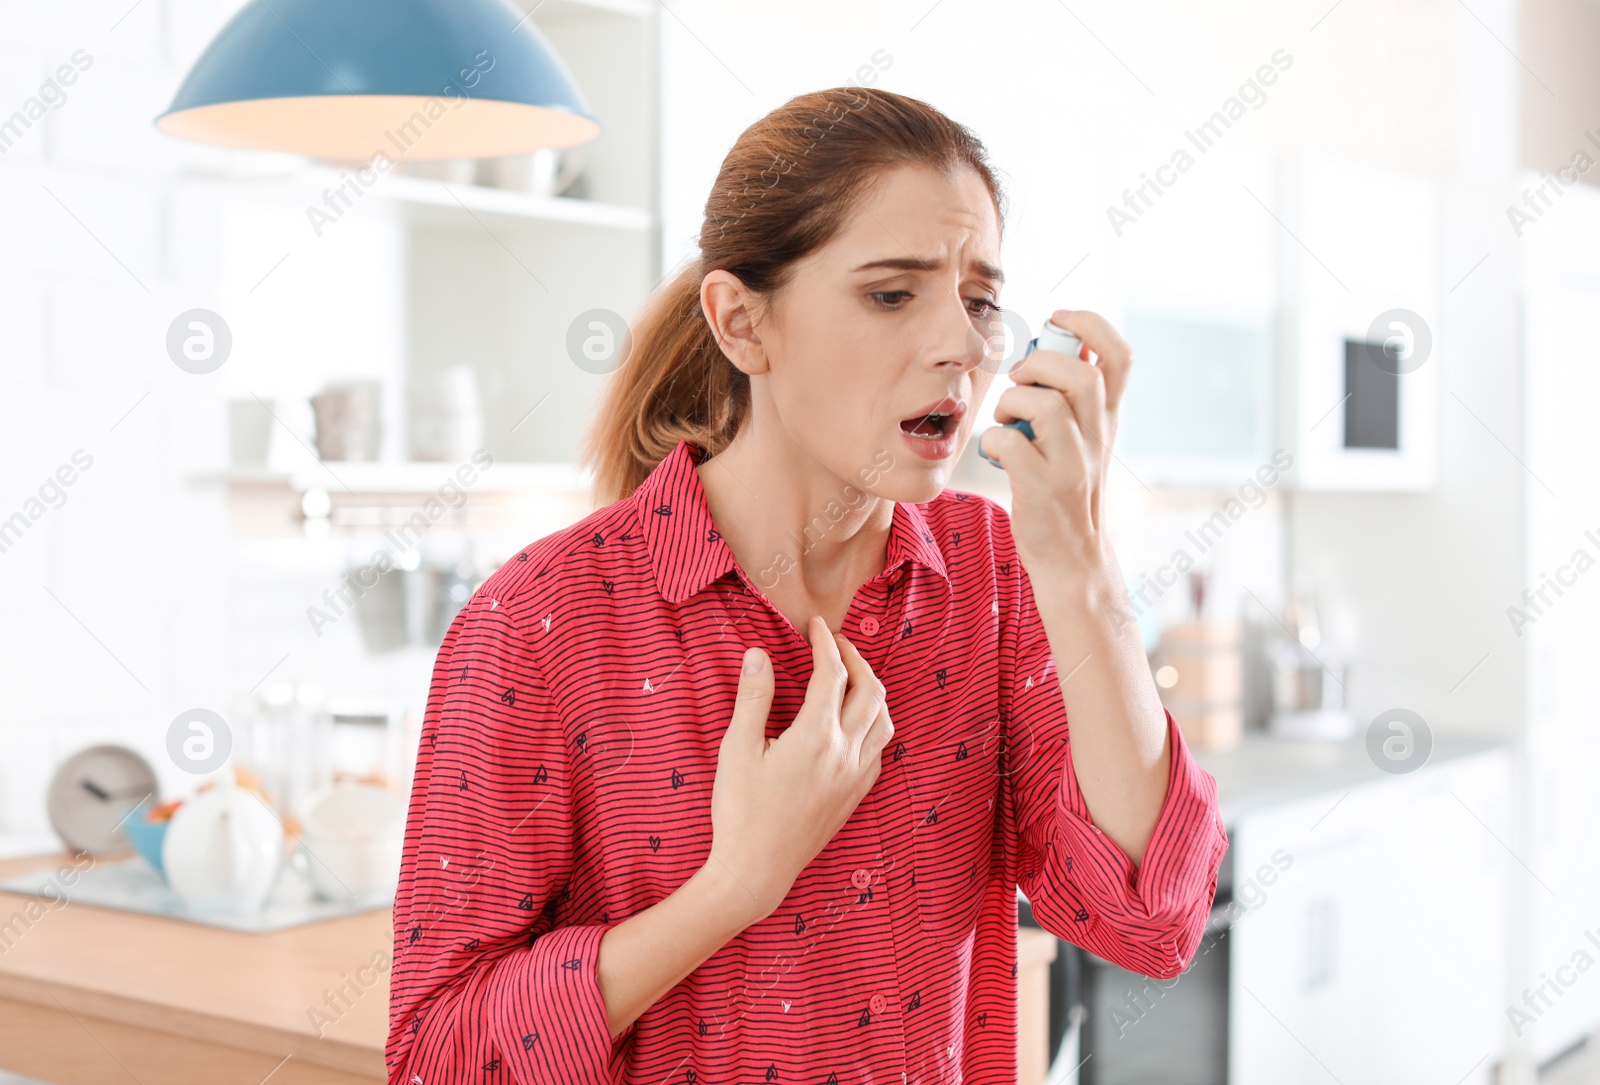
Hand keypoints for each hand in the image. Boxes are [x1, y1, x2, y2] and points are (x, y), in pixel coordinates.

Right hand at [707, 616, 893, 921]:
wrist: (756, 871)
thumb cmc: (739, 811)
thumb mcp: (737, 749)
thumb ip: (753, 698)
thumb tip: (759, 653)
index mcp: (815, 737)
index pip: (833, 673)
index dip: (826, 642)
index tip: (816, 625)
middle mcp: (845, 754)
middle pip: (870, 690)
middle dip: (856, 658)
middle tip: (835, 643)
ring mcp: (855, 777)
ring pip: (885, 720)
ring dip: (872, 689)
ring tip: (851, 676)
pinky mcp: (855, 796)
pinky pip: (880, 750)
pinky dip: (874, 724)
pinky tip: (855, 722)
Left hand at [977, 309, 1133, 575]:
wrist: (1071, 557)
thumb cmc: (1065, 490)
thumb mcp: (1083, 438)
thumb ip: (1074, 398)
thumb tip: (1053, 347)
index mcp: (1107, 418)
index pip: (1120, 355)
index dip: (1090, 324)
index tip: (1058, 320)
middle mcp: (1097, 437)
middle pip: (1081, 375)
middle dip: (1040, 363)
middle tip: (1022, 382)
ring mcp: (1073, 464)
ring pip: (1047, 405)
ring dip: (1013, 401)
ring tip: (1006, 419)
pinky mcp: (1044, 489)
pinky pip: (1013, 444)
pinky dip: (994, 439)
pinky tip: (996, 450)